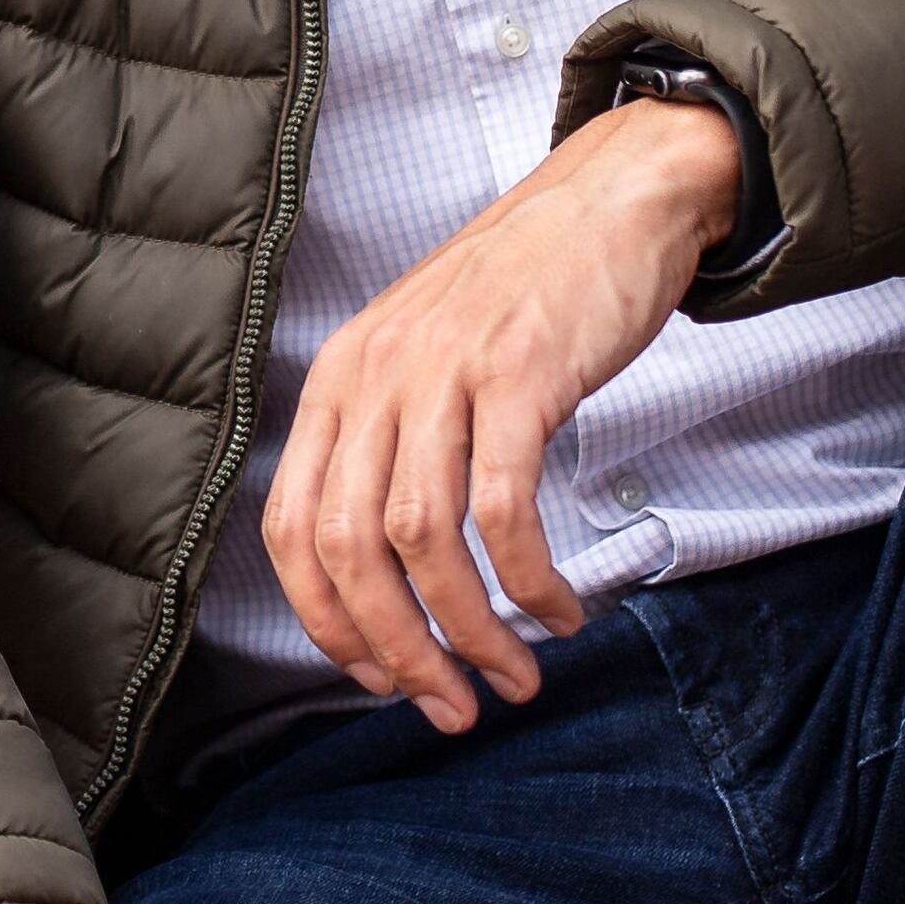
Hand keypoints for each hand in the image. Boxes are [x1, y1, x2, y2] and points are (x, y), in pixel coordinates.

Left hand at [265, 95, 740, 732]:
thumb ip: (399, 441)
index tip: (377, 675)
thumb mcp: (427, 355)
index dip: (326, 619)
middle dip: (396, 647)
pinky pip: (505, 507)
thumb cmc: (528, 292)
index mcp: (342, 378)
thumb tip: (394, 575)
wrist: (614, 197)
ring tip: (513, 677)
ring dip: (468, 629)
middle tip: (449, 706)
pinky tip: (560, 610)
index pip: (290, 525)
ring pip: (421, 537)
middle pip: (348, 546)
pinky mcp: (520, 373)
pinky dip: (529, 579)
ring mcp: (445, 370)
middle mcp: (377, 373)